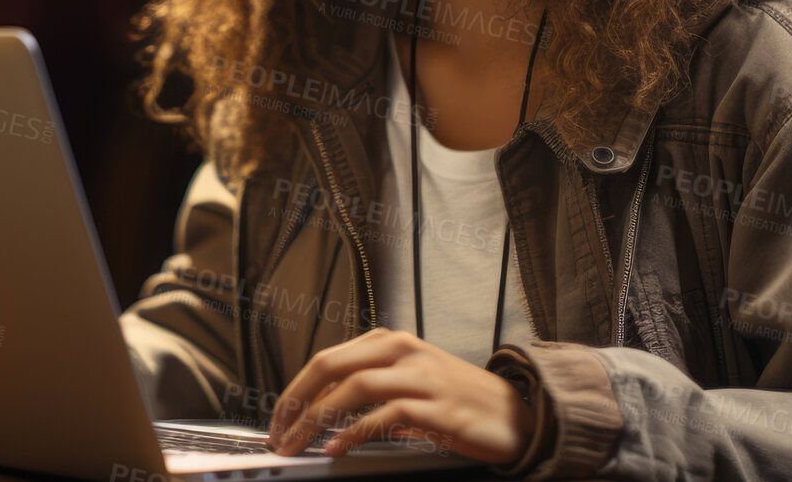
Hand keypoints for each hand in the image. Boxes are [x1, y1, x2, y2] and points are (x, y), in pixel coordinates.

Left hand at [265, 327, 533, 464]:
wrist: (513, 414)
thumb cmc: (457, 399)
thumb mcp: (410, 378)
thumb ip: (370, 383)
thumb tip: (321, 409)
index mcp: (391, 342)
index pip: (327, 359)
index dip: (295, 389)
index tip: (278, 419)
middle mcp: (402, 351)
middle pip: (332, 366)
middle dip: (295, 401)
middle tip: (278, 433)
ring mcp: (419, 377)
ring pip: (353, 389)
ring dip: (316, 419)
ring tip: (297, 444)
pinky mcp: (435, 408)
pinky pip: (384, 416)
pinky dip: (355, 432)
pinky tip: (337, 448)